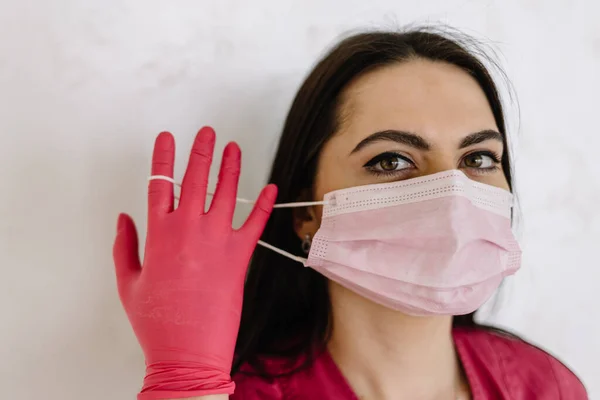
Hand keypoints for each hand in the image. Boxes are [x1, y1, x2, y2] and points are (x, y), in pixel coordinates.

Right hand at [113, 127, 276, 399]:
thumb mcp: (128, 282)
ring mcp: (216, 241)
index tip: (167, 139)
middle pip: (194, 179)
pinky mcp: (239, 256)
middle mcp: (189, 230)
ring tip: (233, 147)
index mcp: (159, 234)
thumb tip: (124, 219)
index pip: (159, 184)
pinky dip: (264, 205)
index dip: (163, 158)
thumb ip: (124, 246)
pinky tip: (271, 188)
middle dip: (200, 151)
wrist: (187, 351)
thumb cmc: (157, 321)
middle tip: (206, 132)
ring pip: (225, 193)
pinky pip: (254, 223)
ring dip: (230, 167)